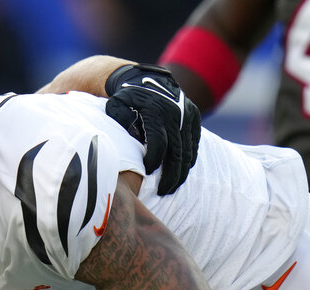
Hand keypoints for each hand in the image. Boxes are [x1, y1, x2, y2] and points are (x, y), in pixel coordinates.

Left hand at [104, 63, 200, 195]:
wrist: (144, 78)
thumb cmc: (124, 99)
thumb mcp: (115, 109)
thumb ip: (121, 127)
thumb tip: (131, 146)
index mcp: (155, 111)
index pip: (158, 145)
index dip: (153, 163)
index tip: (147, 174)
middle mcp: (174, 113)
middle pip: (176, 153)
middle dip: (171, 176)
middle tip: (164, 191)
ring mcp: (186, 114)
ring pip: (188, 151)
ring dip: (181, 172)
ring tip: (172, 186)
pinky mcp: (193, 116)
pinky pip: (194, 143)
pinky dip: (188, 159)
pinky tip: (180, 171)